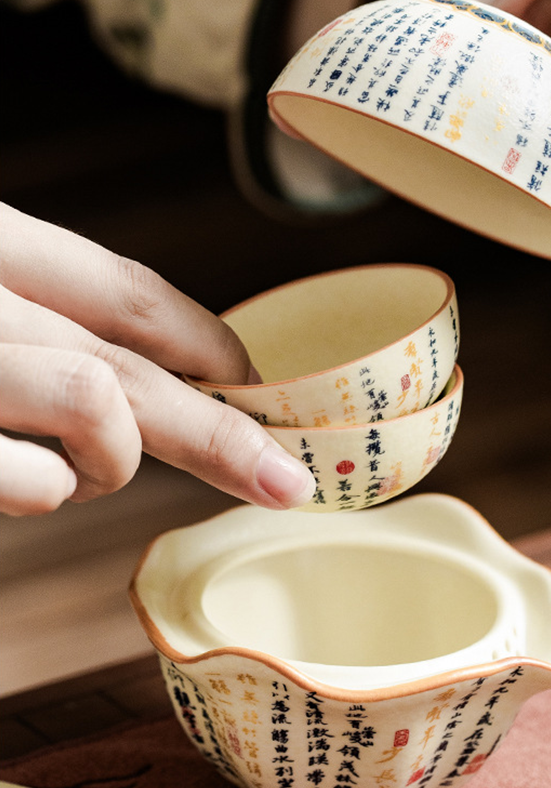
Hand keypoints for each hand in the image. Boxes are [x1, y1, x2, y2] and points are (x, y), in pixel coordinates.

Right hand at [0, 203, 315, 515]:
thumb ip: (47, 317)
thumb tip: (154, 376)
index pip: (133, 292)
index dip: (213, 348)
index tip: (258, 393)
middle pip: (138, 358)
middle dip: (227, 433)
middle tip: (287, 482)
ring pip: (97, 400)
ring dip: (111, 462)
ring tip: (78, 479)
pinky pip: (36, 480)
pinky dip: (49, 494)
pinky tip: (26, 490)